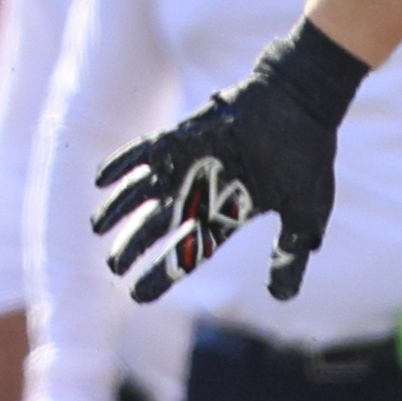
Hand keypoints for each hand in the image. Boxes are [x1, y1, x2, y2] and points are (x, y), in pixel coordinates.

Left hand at [92, 23, 365, 304]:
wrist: (299, 103)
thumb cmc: (306, 157)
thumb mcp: (305, 214)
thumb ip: (291, 254)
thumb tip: (281, 297)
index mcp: (228, 213)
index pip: (190, 252)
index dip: (164, 274)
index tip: (137, 295)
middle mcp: (201, 192)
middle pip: (158, 227)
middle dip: (134, 247)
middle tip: (114, 265)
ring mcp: (187, 164)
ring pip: (141, 193)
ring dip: (117, 209)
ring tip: (96, 227)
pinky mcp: (178, 137)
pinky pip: (139, 153)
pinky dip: (119, 165)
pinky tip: (100, 181)